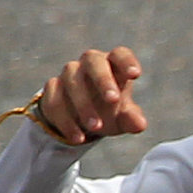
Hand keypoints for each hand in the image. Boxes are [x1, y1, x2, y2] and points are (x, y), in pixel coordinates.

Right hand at [32, 47, 148, 145]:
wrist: (83, 119)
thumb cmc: (111, 110)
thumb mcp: (125, 117)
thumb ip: (132, 118)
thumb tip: (139, 124)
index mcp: (113, 66)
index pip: (120, 55)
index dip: (127, 62)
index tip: (135, 75)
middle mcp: (90, 65)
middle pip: (93, 60)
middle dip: (103, 79)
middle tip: (113, 100)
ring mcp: (69, 75)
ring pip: (72, 81)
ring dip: (84, 105)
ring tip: (96, 127)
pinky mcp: (52, 89)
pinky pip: (55, 101)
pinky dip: (66, 120)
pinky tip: (78, 138)